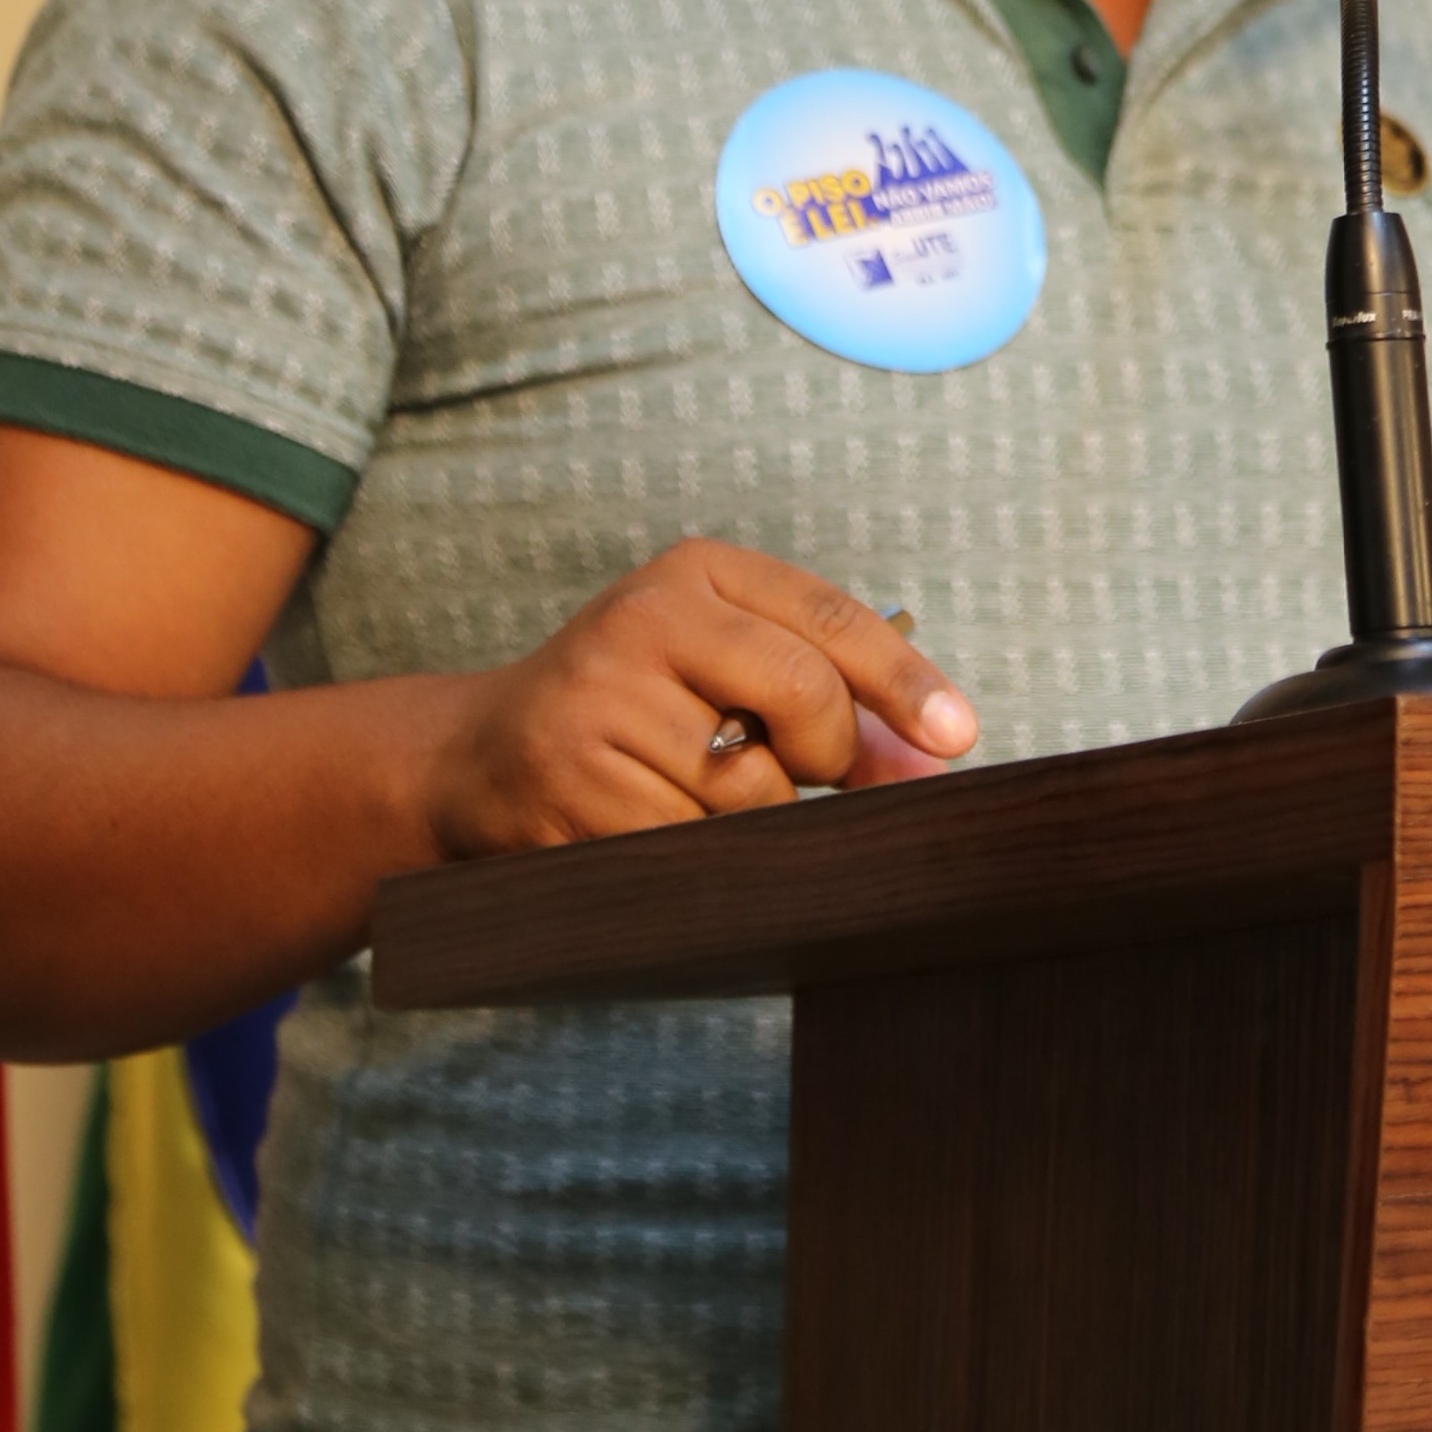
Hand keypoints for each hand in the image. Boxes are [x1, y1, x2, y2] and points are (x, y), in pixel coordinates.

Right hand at [424, 539, 978, 852]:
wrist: (472, 760)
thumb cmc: (629, 712)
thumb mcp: (723, 672)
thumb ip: (831, 701)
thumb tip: (933, 759)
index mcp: (695, 573)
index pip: (831, 619)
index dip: (906, 682)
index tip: (959, 738)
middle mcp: (644, 618)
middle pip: (806, 696)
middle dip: (828, 756)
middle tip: (804, 775)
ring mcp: (600, 699)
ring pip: (752, 787)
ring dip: (755, 820)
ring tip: (696, 796)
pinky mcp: (572, 780)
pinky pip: (692, 843)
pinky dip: (702, 858)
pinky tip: (660, 831)